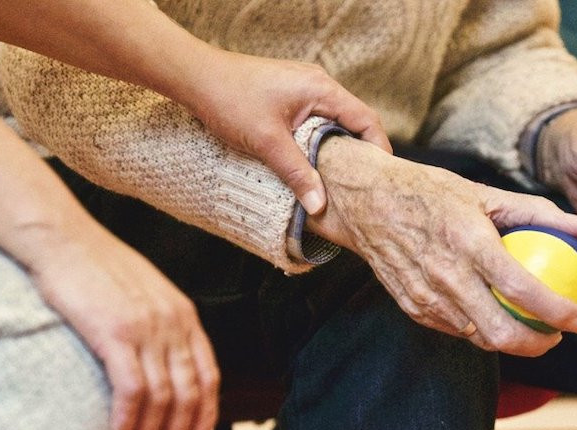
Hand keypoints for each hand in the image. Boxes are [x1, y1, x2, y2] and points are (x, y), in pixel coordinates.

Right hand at [20, 224, 219, 429]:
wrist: (62, 239)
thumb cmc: (95, 265)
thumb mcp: (144, 292)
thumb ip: (159, 324)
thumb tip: (160, 361)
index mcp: (184, 314)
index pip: (209, 374)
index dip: (206, 413)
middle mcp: (172, 322)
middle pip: (189, 392)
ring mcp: (146, 327)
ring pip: (161, 396)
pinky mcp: (115, 332)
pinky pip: (132, 388)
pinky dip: (128, 419)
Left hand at [184, 49, 391, 214]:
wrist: (195, 77)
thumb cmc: (230, 99)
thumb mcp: (267, 142)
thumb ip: (297, 173)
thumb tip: (320, 205)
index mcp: (322, 89)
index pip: (366, 120)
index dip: (378, 149)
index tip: (381, 178)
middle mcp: (318, 84)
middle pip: (353, 121)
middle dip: (359, 153)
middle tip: (362, 186)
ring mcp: (303, 87)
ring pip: (332, 122)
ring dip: (336, 148)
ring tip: (338, 180)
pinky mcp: (288, 95)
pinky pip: (315, 119)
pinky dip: (318, 141)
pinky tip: (311, 163)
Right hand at [307, 137, 576, 356]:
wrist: (366, 202)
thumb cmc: (430, 192)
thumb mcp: (484, 192)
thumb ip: (537, 211)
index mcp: (469, 242)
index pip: (521, 289)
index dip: (557, 311)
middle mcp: (446, 275)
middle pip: (500, 332)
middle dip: (538, 344)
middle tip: (558, 335)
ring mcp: (426, 296)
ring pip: (478, 338)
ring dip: (511, 342)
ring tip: (532, 330)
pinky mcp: (412, 307)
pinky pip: (455, 330)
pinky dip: (480, 330)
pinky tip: (496, 318)